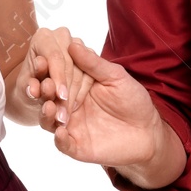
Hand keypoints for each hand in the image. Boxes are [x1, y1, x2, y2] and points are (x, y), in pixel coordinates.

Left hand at [22, 26, 83, 125]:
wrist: (36, 92)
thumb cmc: (28, 87)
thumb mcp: (24, 88)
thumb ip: (29, 87)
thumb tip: (34, 89)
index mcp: (43, 37)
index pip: (54, 56)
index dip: (58, 77)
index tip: (60, 97)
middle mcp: (62, 36)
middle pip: (70, 64)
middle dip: (67, 90)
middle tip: (63, 113)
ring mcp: (78, 45)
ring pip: (81, 72)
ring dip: (74, 96)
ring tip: (66, 115)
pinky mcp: (90, 56)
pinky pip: (90, 77)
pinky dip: (82, 94)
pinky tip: (73, 107)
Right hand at [43, 37, 165, 170]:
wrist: (148, 130)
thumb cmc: (132, 99)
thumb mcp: (115, 77)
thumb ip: (94, 64)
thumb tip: (73, 44)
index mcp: (75, 87)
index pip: (56, 77)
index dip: (49, 71)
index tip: (42, 62)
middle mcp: (68, 106)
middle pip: (47, 98)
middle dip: (44, 91)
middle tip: (45, 86)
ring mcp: (71, 126)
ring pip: (49, 121)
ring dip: (46, 114)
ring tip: (50, 106)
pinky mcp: (77, 146)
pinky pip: (63, 144)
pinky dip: (59, 139)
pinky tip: (60, 131)